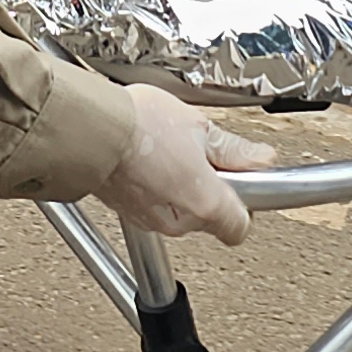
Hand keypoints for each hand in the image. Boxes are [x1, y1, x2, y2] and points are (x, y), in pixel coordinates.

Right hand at [94, 80, 267, 247]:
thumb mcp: (198, 127)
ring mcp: (151, 221)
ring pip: (181, 212)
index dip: (245, 204)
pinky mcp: (129, 213)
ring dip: (181, 188)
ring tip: (170, 152)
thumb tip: (261, 160)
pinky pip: (155, 207)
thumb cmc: (139, 124)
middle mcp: (180, 222)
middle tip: (201, 155)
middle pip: (210, 217)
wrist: (90, 128)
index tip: (241, 180)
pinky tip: (150, 160)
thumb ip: (233, 150)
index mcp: (206, 203)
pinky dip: (157, 189)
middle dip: (210, 188)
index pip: (240, 227)